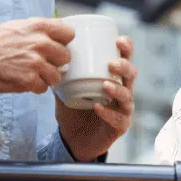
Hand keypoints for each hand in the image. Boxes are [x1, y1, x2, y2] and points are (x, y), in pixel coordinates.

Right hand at [0, 17, 73, 93]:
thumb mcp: (16, 26)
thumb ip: (38, 30)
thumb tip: (56, 35)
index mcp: (37, 26)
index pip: (69, 33)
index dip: (63, 42)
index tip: (56, 47)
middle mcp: (40, 43)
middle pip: (66, 57)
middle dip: (55, 62)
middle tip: (41, 63)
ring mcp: (35, 63)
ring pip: (57, 76)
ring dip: (46, 77)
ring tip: (30, 74)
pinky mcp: (28, 80)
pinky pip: (43, 88)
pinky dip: (34, 87)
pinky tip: (22, 80)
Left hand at [56, 35, 136, 161]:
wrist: (73, 140)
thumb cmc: (74, 110)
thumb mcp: (64, 89)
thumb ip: (60, 74)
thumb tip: (49, 56)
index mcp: (112, 77)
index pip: (125, 58)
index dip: (126, 48)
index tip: (118, 41)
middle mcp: (122, 91)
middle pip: (131, 75)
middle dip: (124, 66)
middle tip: (111, 64)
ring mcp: (123, 109)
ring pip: (128, 97)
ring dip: (118, 89)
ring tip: (105, 85)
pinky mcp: (120, 127)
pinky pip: (119, 120)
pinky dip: (109, 113)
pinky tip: (98, 107)